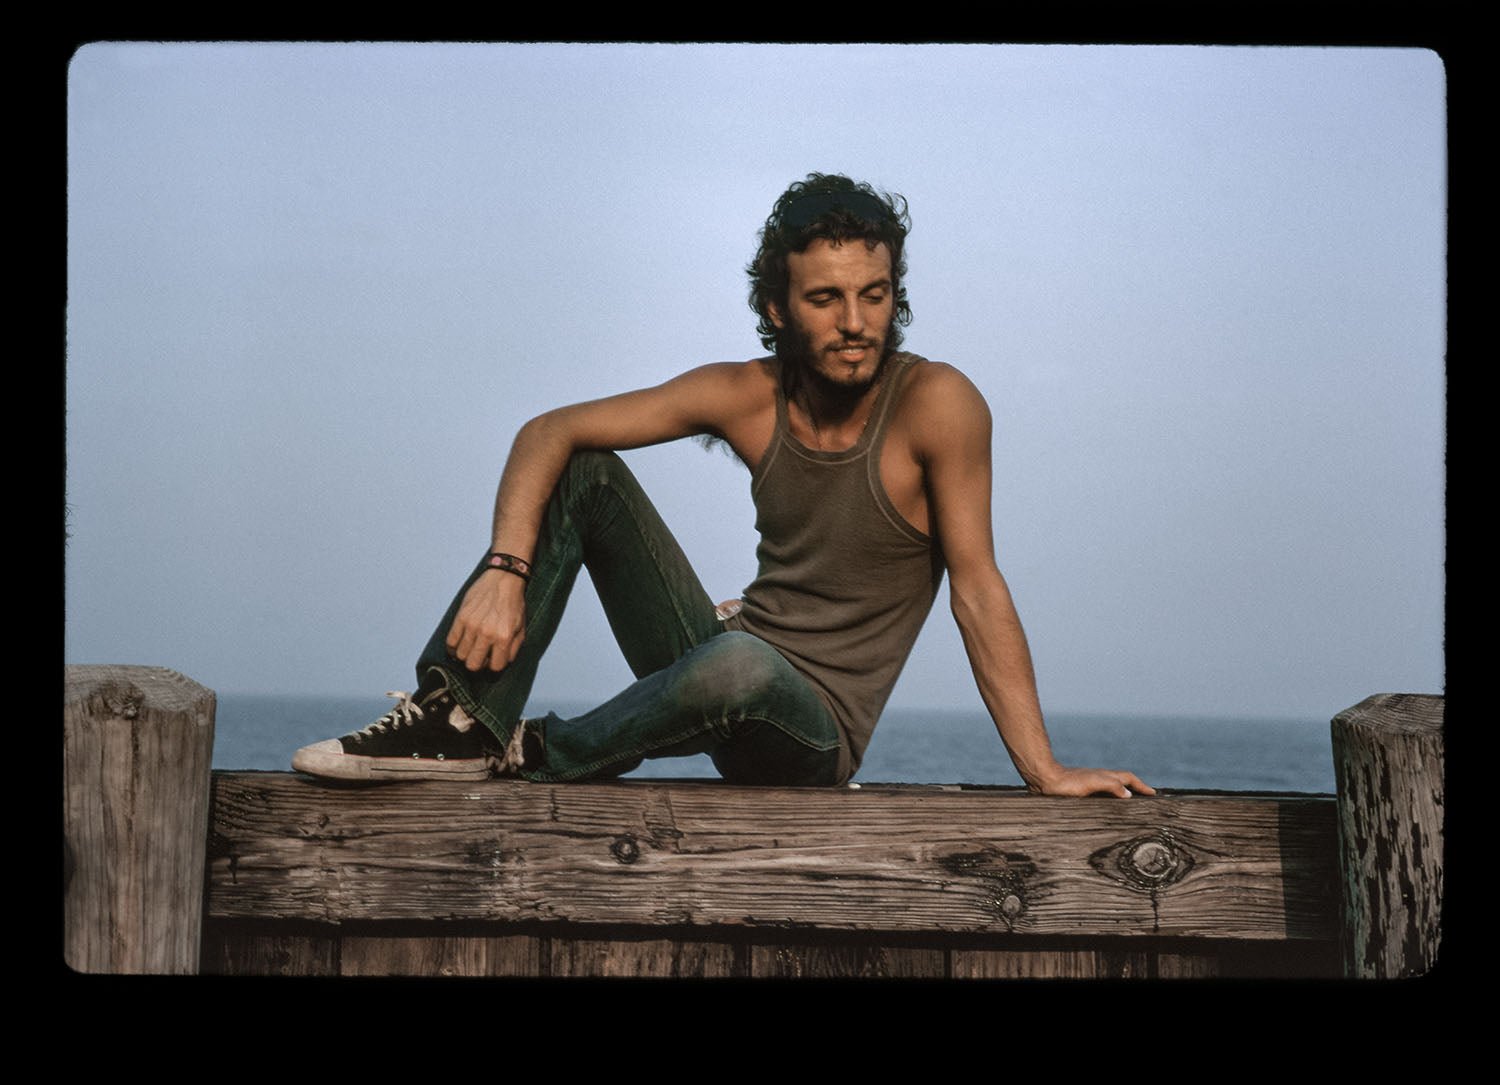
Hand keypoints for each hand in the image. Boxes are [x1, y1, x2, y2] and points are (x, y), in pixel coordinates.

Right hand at [445, 570, 526, 671]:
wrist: (504, 579)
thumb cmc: (514, 603)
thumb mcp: (521, 628)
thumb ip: (513, 649)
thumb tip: (501, 663)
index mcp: (504, 637)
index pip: (495, 667)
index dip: (494, 666)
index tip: (493, 660)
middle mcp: (487, 634)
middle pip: (473, 665)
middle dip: (477, 664)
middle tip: (480, 657)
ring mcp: (472, 626)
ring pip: (460, 655)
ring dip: (465, 654)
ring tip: (471, 648)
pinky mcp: (461, 617)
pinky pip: (450, 641)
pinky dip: (453, 647)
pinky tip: (460, 643)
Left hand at [1030, 765, 1155, 797]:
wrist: (1045, 781)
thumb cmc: (1069, 783)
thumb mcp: (1093, 783)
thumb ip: (1112, 786)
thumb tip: (1129, 795)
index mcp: (1105, 776)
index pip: (1129, 779)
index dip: (1142, 786)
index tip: (1154, 794)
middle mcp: (1100, 779)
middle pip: (1123, 783)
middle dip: (1136, 790)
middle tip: (1146, 800)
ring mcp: (1091, 786)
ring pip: (1112, 789)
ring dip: (1123, 796)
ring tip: (1131, 808)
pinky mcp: (1081, 793)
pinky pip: (1102, 796)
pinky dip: (1110, 801)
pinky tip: (1107, 811)